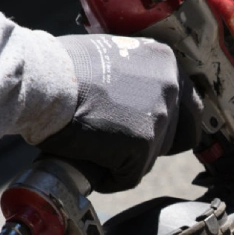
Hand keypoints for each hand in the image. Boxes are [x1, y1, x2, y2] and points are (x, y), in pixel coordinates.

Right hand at [38, 34, 200, 192]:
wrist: (45, 81)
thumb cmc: (62, 68)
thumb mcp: (112, 57)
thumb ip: (134, 76)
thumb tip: (133, 99)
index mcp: (164, 61)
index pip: (188, 106)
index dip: (168, 125)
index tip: (146, 132)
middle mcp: (170, 86)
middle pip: (175, 136)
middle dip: (146, 145)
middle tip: (114, 141)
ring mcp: (160, 116)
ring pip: (150, 158)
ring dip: (123, 160)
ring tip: (94, 146)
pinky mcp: (143, 144)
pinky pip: (129, 176)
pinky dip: (109, 177)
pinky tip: (89, 161)